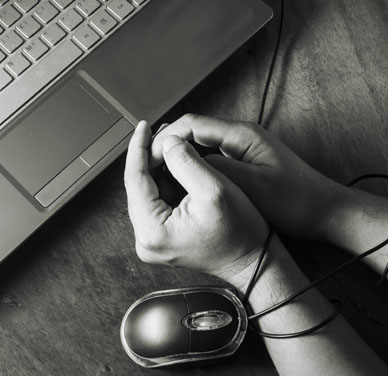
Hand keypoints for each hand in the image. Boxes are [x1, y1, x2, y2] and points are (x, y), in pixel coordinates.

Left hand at [124, 121, 268, 282]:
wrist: (253, 261)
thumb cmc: (240, 233)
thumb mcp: (215, 189)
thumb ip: (186, 162)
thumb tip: (167, 143)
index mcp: (152, 231)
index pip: (135, 179)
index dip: (139, 148)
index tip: (143, 126)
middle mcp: (146, 239)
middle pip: (138, 185)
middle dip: (149, 156)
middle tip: (161, 131)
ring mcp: (152, 240)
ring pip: (147, 191)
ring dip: (158, 166)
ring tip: (171, 143)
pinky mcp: (162, 237)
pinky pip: (157, 200)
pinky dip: (166, 180)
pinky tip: (175, 164)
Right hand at [150, 114, 348, 239]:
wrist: (323, 211)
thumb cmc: (296, 201)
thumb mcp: (254, 188)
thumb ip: (219, 170)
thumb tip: (187, 160)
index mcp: (242, 135)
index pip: (193, 124)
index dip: (167, 138)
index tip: (151, 156)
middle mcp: (240, 137)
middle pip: (193, 132)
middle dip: (169, 147)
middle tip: (151, 168)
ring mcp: (241, 149)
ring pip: (200, 146)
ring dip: (181, 158)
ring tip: (163, 177)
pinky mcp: (243, 163)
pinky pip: (211, 159)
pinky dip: (194, 168)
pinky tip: (186, 184)